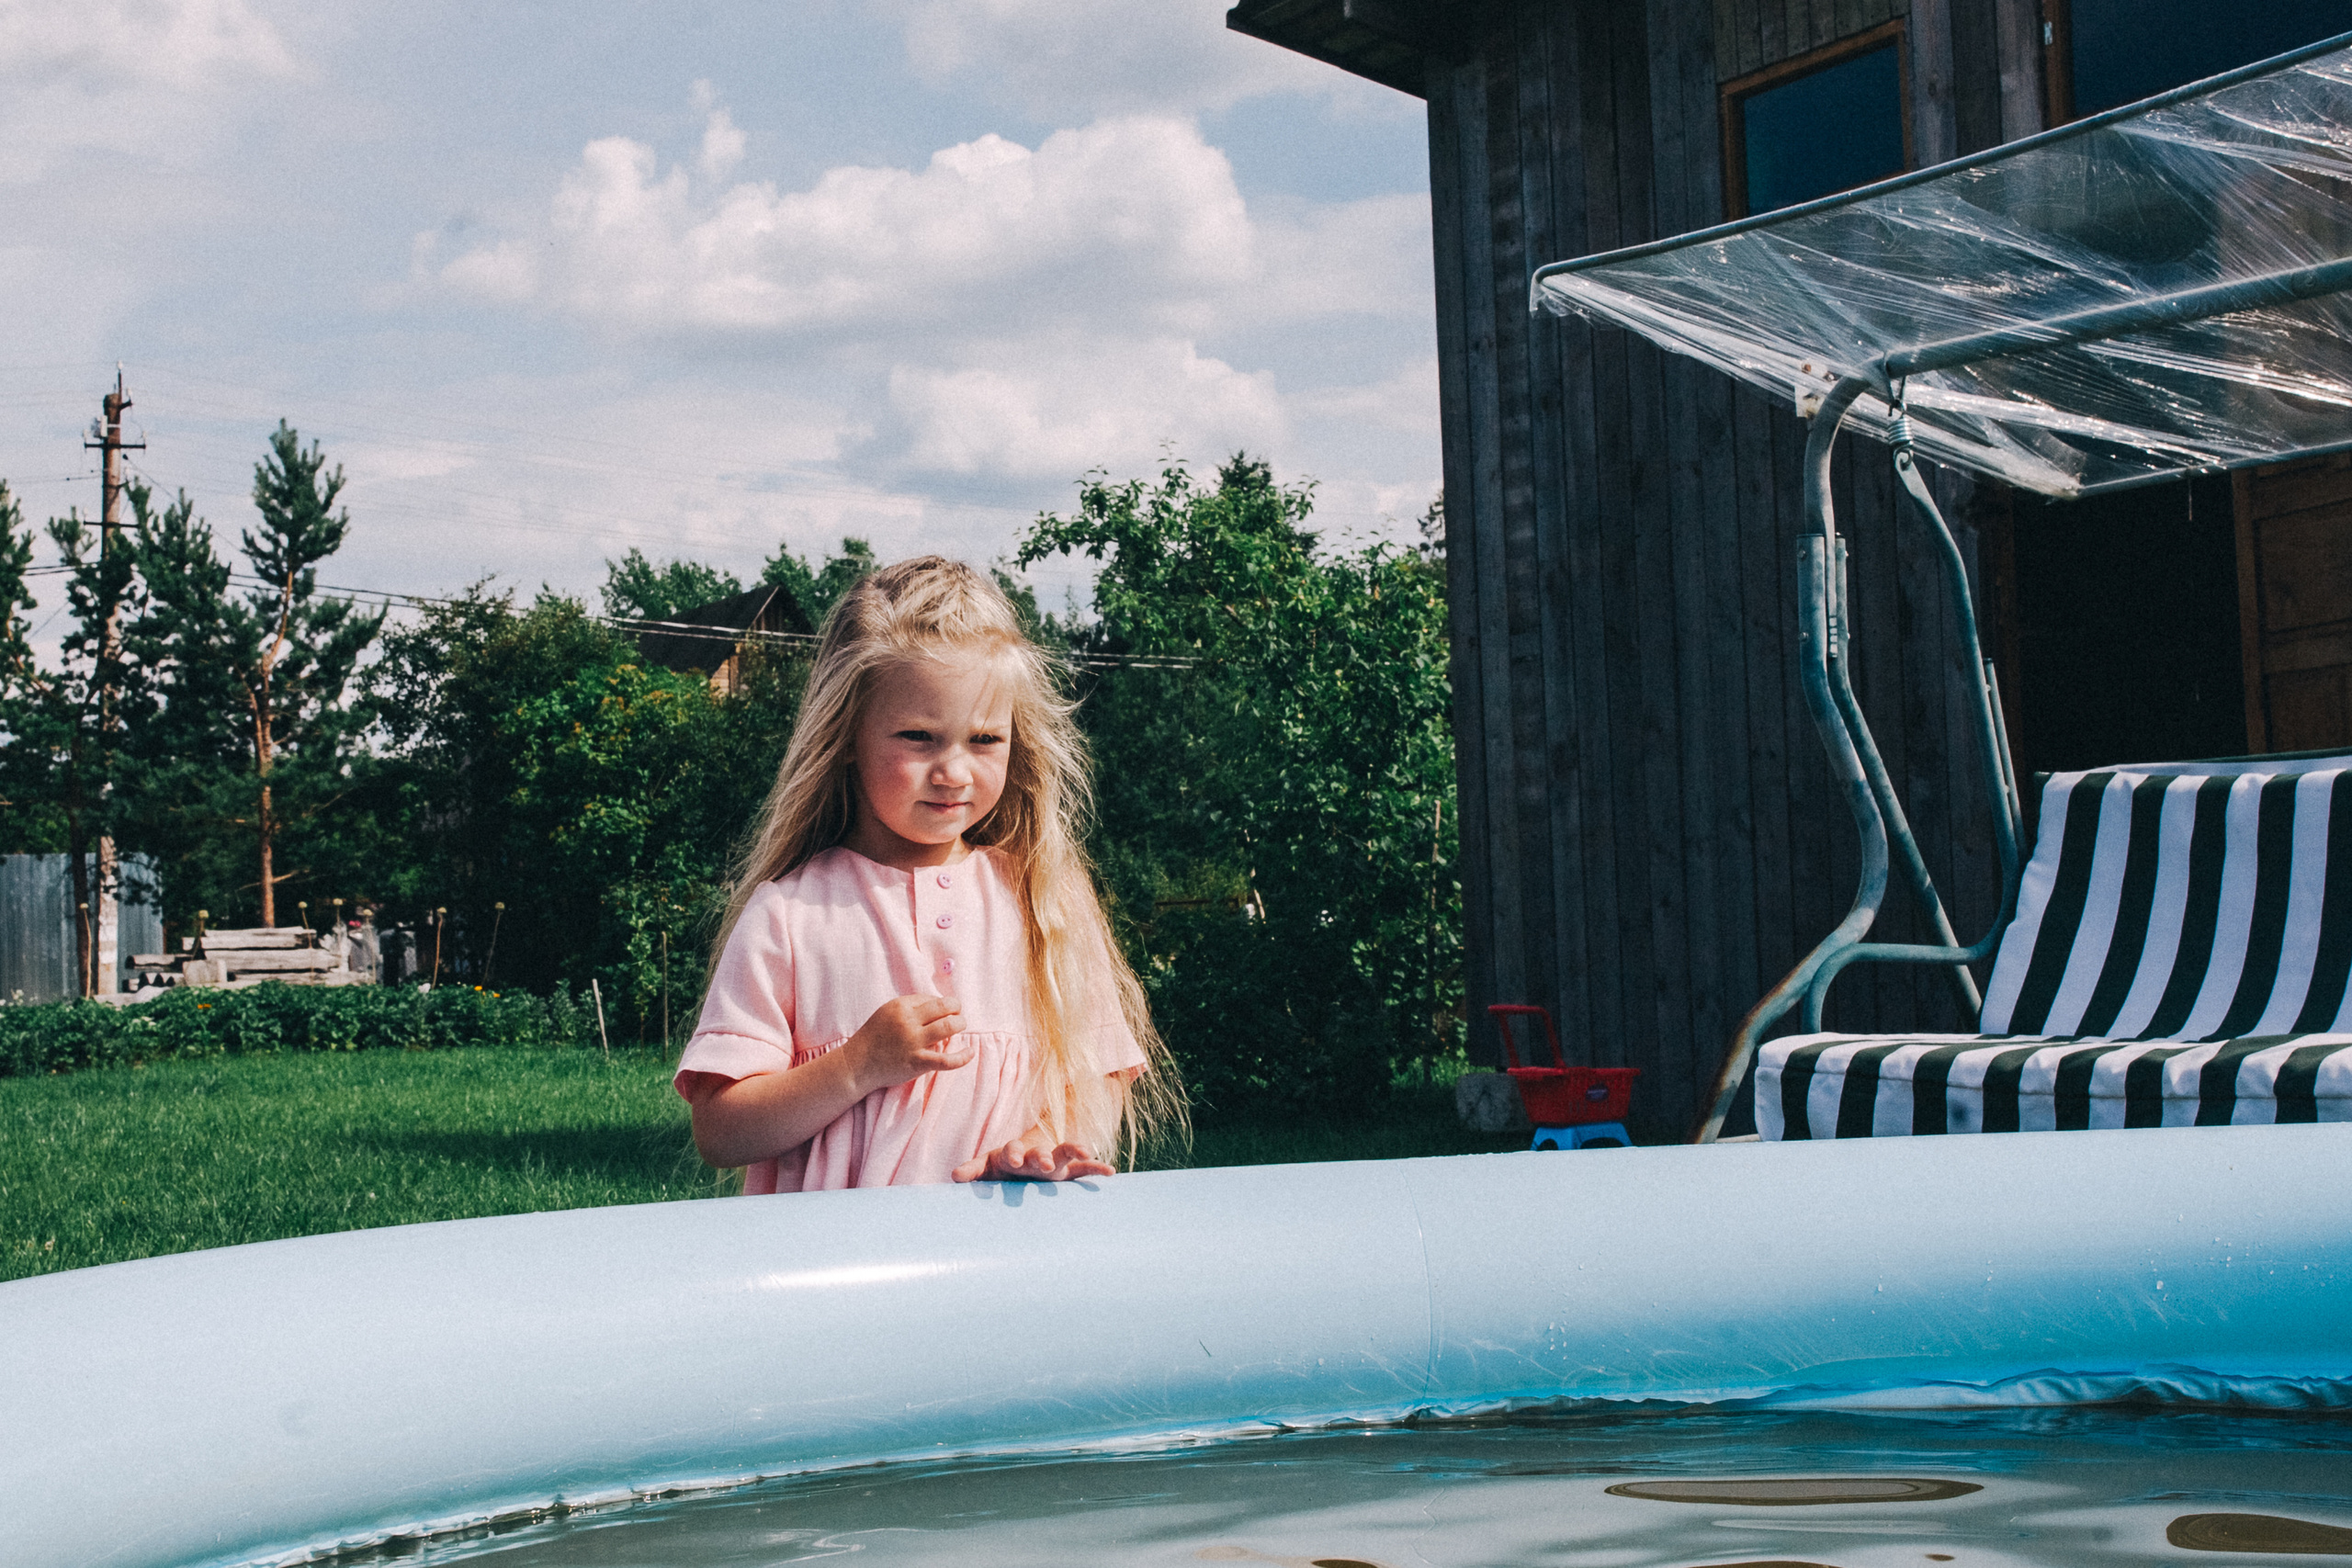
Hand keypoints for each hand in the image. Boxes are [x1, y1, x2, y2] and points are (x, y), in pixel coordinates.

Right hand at [846, 993, 973, 1093]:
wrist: (858, 1064)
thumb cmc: (875, 1037)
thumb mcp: (888, 1012)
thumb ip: (912, 1007)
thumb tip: (941, 1005)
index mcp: (901, 1006)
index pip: (933, 999)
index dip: (943, 1005)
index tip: (944, 1012)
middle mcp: (908, 1021)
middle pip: (944, 1008)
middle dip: (957, 1010)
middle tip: (959, 1016)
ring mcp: (913, 1042)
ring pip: (949, 1027)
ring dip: (961, 1025)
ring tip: (961, 1027)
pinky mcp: (917, 1062)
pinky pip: (947, 1060)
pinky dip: (963, 1056)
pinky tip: (970, 1052)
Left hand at [951, 1124, 1113, 1182]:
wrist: (1026, 1163)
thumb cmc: (1003, 1169)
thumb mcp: (987, 1167)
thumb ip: (972, 1170)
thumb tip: (953, 1175)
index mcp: (1014, 1153)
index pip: (1012, 1149)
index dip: (1013, 1153)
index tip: (1014, 1160)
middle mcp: (1035, 1154)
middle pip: (1038, 1151)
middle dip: (1040, 1156)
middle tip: (1042, 1163)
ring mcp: (1054, 1161)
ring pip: (1064, 1152)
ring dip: (1073, 1150)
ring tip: (1085, 1151)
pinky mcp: (1069, 1170)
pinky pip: (1085, 1169)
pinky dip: (1097, 1168)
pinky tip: (1110, 1172)